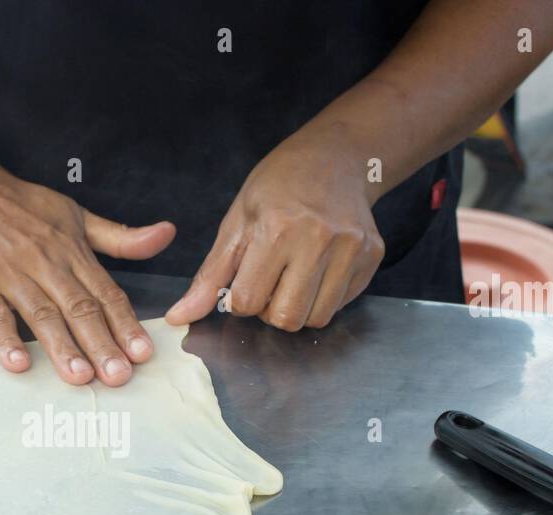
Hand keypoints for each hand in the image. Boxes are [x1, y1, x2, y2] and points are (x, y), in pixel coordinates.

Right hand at [0, 170, 175, 385]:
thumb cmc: (21, 206)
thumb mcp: (75, 214)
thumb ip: (120, 237)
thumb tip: (166, 235)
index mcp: (71, 251)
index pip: (105, 293)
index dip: (125, 324)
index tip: (142, 353)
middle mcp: (44, 263)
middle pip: (78, 308)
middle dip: (101, 344)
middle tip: (118, 376)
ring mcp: (8, 274)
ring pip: (41, 315)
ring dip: (61, 347)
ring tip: (80, 377)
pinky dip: (4, 339)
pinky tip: (17, 364)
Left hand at [165, 129, 383, 331]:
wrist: (335, 158)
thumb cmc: (278, 188)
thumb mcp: (236, 224)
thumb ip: (210, 276)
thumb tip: (180, 317)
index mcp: (276, 229)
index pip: (247, 302)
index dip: (240, 300)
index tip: (245, 280)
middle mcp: (319, 240)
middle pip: (286, 319)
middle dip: (270, 311)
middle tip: (271, 281)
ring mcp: (351, 249)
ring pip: (316, 319)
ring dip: (298, 307)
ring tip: (294, 276)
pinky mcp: (372, 256)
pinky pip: (340, 305)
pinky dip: (323, 298)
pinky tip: (318, 269)